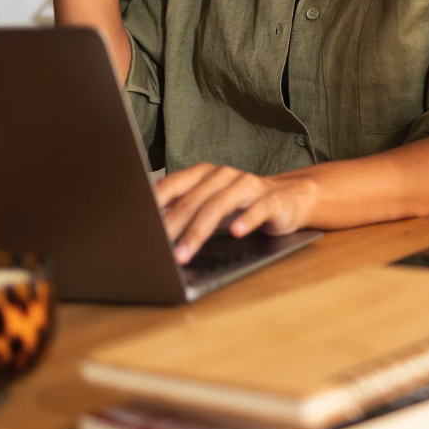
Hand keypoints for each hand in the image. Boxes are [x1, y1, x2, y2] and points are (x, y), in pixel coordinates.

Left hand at [156, 164, 316, 262]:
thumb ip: (181, 209)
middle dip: (173, 226)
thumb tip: (144, 225)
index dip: (155, 203)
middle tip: (157, 248)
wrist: (290, 199)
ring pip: (220, 205)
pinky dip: (246, 220)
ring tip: (185, 253)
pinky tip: (236, 232)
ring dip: (199, 231)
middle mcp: (224, 176)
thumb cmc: (242, 205)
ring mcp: (249, 186)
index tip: (138, 223)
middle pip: (194, 200)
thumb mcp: (209, 205)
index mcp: (204, 175)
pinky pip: (258, 209)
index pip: (174, 184)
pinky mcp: (273, 200)